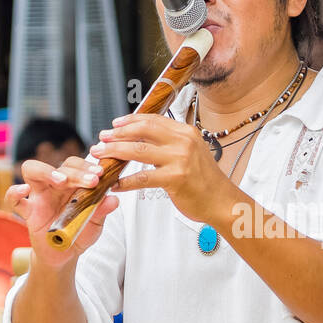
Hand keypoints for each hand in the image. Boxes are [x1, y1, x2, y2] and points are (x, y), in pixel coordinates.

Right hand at [5, 157, 117, 268]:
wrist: (65, 255)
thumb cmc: (79, 233)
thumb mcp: (95, 224)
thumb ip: (102, 211)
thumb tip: (114, 200)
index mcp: (72, 184)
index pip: (76, 165)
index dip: (87, 167)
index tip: (101, 175)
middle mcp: (54, 186)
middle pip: (60, 166)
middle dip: (76, 172)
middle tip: (91, 181)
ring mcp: (39, 197)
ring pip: (32, 170)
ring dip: (47, 171)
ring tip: (61, 181)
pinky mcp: (28, 212)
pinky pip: (13, 199)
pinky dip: (15, 192)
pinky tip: (24, 190)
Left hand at [90, 114, 233, 224]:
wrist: (222, 202)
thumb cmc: (204, 180)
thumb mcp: (191, 153)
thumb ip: (170, 143)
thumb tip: (142, 137)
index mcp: (185, 132)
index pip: (152, 119)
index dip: (129, 120)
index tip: (114, 124)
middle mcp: (183, 142)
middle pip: (142, 130)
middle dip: (117, 134)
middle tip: (101, 139)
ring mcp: (179, 159)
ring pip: (138, 151)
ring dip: (115, 152)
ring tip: (100, 156)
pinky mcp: (175, 179)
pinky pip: (142, 178)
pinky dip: (125, 182)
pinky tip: (114, 184)